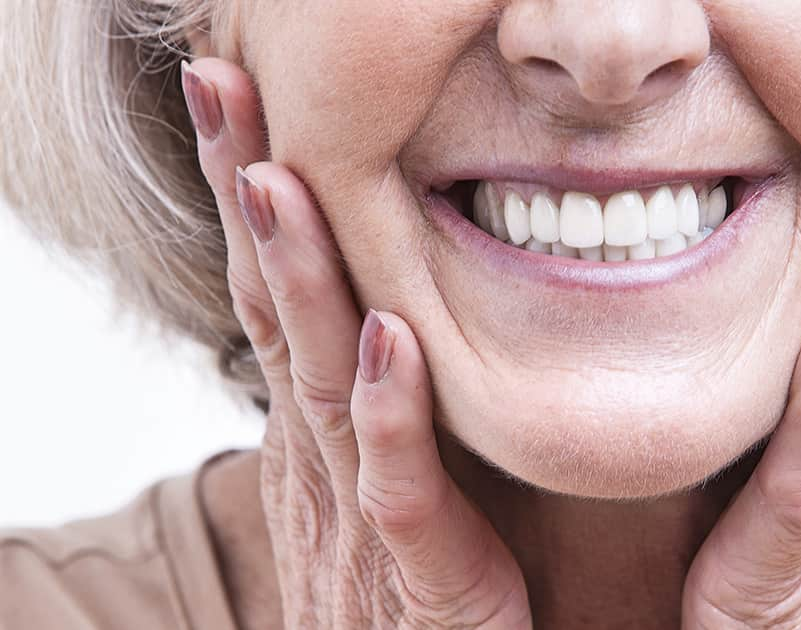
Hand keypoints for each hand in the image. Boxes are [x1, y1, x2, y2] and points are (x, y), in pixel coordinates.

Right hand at [181, 58, 531, 627]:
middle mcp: (323, 462)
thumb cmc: (427, 590)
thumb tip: (380, 309)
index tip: (241, 101)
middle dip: (249, 199)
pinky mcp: (422, 574)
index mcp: (320, 433)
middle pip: (278, 313)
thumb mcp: (391, 477)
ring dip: (300, 280)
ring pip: (320, 383)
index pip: (280, 297)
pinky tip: (389, 340)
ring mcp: (362, 518)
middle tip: (222, 89)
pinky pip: (399, 486)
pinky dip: (391, 412)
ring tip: (279, 183)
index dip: (256, 200)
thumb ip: (384, 401)